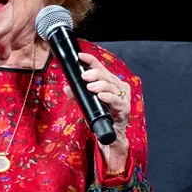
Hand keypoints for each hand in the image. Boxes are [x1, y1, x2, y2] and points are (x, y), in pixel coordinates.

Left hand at [63, 52, 130, 171]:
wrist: (110, 134)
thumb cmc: (101, 114)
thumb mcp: (86, 102)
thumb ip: (77, 94)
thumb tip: (66, 87)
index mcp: (109, 82)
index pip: (100, 67)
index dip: (90, 60)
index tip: (80, 57)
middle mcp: (118, 87)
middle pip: (106, 75)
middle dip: (95, 74)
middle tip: (84, 76)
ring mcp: (123, 97)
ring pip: (112, 86)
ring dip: (100, 85)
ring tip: (90, 87)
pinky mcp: (124, 109)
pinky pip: (117, 101)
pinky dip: (109, 98)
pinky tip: (101, 96)